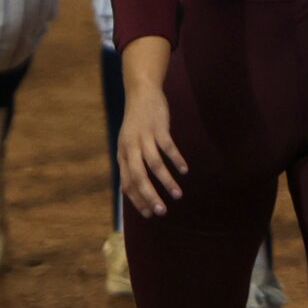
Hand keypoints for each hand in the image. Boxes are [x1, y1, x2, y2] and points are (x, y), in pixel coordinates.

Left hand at [117, 81, 187, 216]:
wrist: (141, 93)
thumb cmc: (136, 123)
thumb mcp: (126, 145)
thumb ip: (127, 167)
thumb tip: (126, 192)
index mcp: (123, 154)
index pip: (128, 183)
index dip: (138, 200)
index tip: (149, 214)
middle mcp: (131, 148)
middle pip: (139, 177)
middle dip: (150, 196)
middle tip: (162, 212)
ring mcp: (145, 137)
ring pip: (155, 165)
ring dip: (167, 182)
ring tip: (177, 195)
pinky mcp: (158, 128)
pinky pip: (168, 148)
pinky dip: (176, 160)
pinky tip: (184, 170)